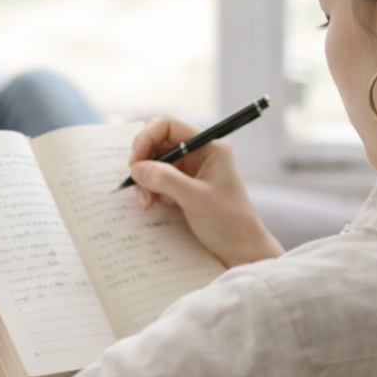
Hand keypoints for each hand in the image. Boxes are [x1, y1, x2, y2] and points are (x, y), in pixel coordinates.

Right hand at [128, 116, 283, 267]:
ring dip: (145, 180)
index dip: (146, 138)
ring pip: (155, 163)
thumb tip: (136, 168)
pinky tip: (152, 205)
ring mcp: (191, 170)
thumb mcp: (196, 199)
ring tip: (147, 202)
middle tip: (137, 183)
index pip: (169, 125)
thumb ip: (166, 180)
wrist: (241, 251)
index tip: (134, 161)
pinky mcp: (184, 187)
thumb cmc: (228, 222)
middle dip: (144, 162)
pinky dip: (150, 190)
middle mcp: (199, 153)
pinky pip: (158, 180)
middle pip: (159, 143)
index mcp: (209, 146)